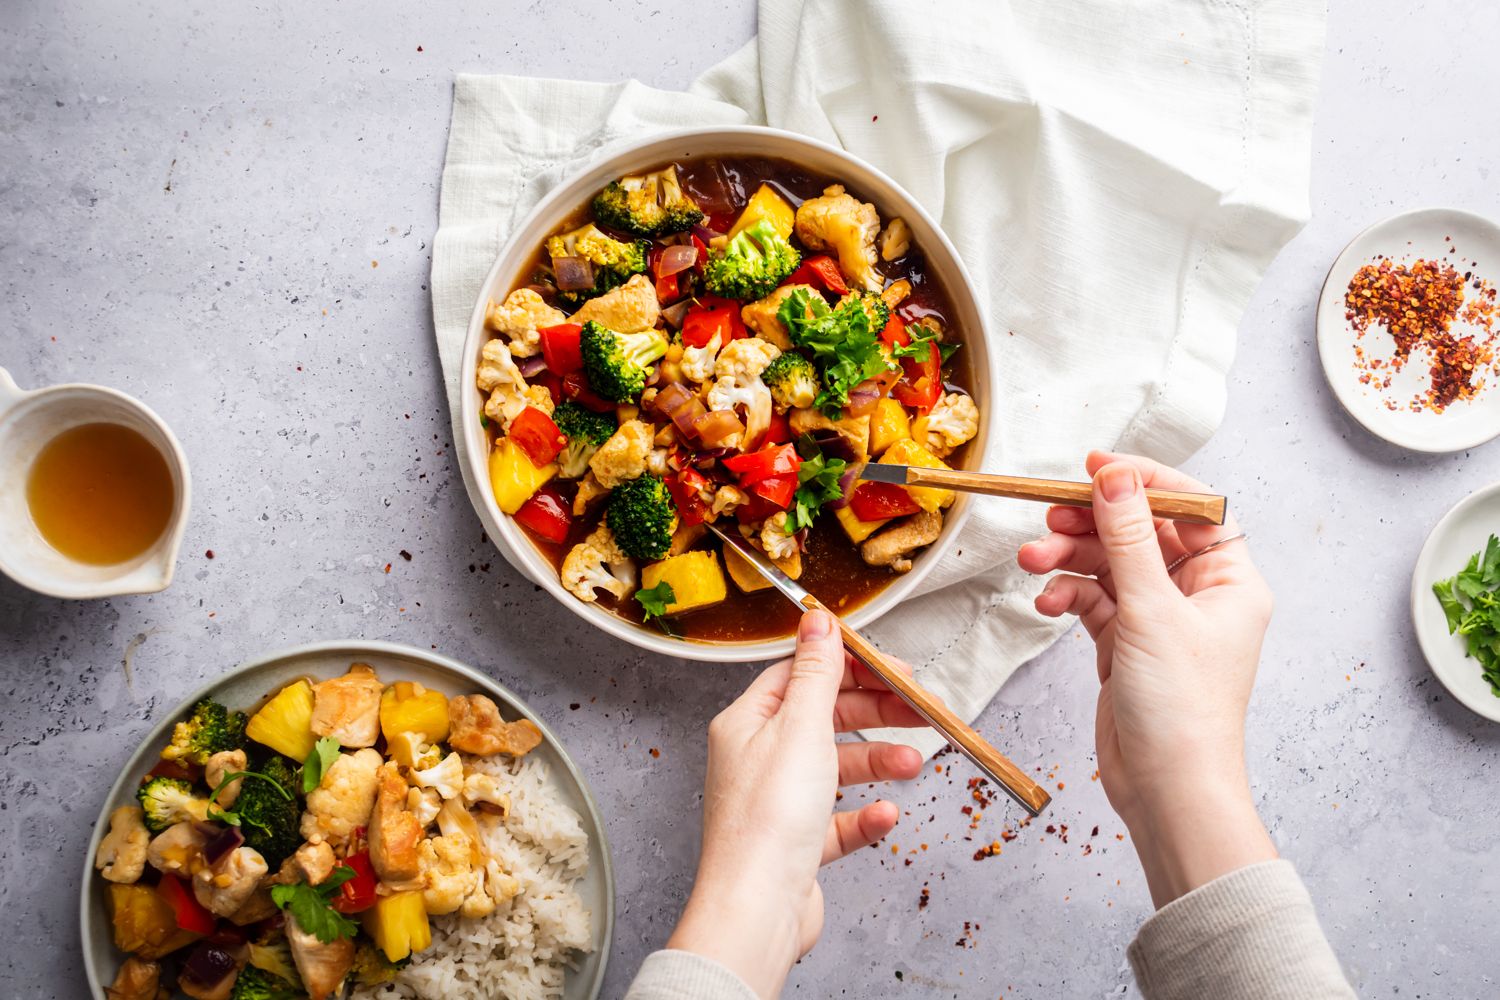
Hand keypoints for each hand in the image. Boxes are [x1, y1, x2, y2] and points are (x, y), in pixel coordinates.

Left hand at [666, 610, 924, 997]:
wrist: (756, 910)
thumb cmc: (768, 821)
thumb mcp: (802, 728)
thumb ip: (817, 673)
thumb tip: (817, 620)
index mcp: (747, 724)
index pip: (801, 676)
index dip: (849, 667)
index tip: (893, 668)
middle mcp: (757, 759)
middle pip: (824, 719)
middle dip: (875, 713)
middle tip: (920, 710)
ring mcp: (776, 804)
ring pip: (836, 768)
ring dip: (878, 762)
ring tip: (913, 764)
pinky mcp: (795, 845)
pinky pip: (838, 820)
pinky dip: (865, 815)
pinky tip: (886, 814)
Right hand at [1017, 452, 1277, 906]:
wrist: (1166, 790)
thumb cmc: (1181, 710)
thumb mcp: (1151, 609)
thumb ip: (1128, 536)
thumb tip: (1116, 476)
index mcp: (1229, 579)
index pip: (1190, 506)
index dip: (1145, 481)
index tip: (1097, 467)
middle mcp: (1198, 594)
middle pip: (1140, 533)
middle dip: (1092, 523)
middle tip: (1050, 513)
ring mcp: (1160, 620)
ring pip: (1109, 565)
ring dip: (1070, 558)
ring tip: (1033, 560)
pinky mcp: (1126, 645)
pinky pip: (1093, 601)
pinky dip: (1068, 596)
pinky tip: (1047, 603)